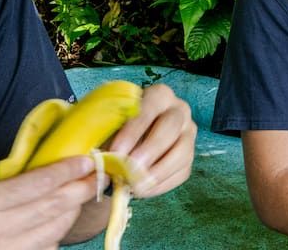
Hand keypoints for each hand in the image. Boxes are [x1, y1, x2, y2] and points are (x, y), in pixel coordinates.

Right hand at [0, 156, 99, 249]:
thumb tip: (35, 166)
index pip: (37, 184)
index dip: (67, 170)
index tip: (87, 159)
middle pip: (53, 207)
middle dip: (81, 188)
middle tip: (97, 174)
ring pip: (54, 231)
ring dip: (72, 212)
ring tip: (80, 195)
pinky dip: (55, 236)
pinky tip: (56, 223)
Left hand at [105, 83, 195, 197]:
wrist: (127, 147)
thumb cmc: (114, 132)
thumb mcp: (106, 126)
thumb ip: (103, 135)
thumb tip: (98, 156)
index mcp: (158, 96)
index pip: (149, 109)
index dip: (133, 131)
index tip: (117, 152)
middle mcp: (179, 111)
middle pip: (171, 127)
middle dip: (150, 150)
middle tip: (130, 170)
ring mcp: (188, 134)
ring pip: (182, 152)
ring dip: (159, 171)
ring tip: (136, 186)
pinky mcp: (189, 157)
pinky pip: (182, 171)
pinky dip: (162, 184)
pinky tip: (143, 191)